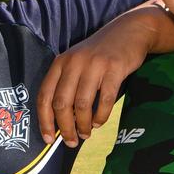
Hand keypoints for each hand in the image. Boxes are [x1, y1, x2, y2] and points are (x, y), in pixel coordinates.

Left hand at [37, 2, 173, 146]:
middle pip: (62, 103)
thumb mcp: (78, 63)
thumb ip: (68, 86)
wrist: (129, 31)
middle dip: (65, 128)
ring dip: (82, 125)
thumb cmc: (101, 54)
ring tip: (86, 134)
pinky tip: (98, 122)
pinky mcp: (114, 68)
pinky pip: (105, 100)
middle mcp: (74, 62)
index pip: (45, 96)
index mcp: (60, 62)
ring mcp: (94, 65)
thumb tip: (62, 122)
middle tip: (71, 142)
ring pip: (82, 104)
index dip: (45, 121)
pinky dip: (100, 116)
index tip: (49, 139)